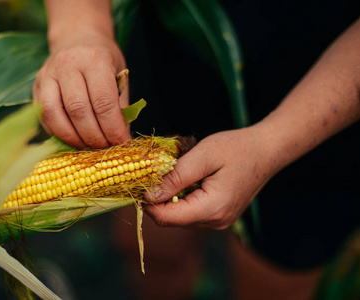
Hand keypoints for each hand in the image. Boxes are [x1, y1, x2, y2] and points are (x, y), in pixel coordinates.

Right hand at [33, 28, 130, 148]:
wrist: (76, 38)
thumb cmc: (102, 60)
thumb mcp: (119, 74)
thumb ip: (120, 105)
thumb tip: (121, 139)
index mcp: (94, 59)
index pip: (103, 101)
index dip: (113, 128)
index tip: (122, 143)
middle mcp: (68, 64)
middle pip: (78, 110)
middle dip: (94, 136)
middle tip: (105, 149)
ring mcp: (47, 74)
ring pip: (54, 114)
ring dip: (72, 138)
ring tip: (87, 147)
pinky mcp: (35, 86)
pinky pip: (42, 116)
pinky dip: (57, 133)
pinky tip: (72, 139)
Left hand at [144, 126, 278, 228]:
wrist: (267, 150)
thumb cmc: (237, 148)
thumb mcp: (203, 156)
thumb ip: (175, 177)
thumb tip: (148, 194)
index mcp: (211, 209)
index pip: (165, 218)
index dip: (147, 202)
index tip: (140, 181)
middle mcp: (215, 222)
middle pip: (170, 219)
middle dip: (157, 198)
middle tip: (155, 172)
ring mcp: (218, 221)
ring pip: (179, 216)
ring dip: (169, 196)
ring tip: (174, 172)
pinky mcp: (218, 215)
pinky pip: (190, 211)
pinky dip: (181, 196)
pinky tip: (186, 178)